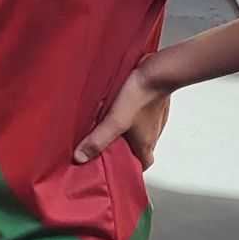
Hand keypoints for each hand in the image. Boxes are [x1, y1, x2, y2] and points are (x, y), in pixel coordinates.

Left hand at [74, 54, 171, 168]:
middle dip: (125, 150)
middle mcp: (154, 133)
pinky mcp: (154, 103)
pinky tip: (119, 109)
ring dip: (128, 133)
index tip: (117, 167)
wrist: (158, 71)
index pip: (143, 165)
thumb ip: (98, 140)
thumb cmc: (140, 96)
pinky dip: (132, 117)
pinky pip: (143, 115)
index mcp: (146, 143)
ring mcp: (156, 118)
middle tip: (107, 147)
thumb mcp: (114, 121)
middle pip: (141, 148)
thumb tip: (80, 157)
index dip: (131, 168)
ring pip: (142, 132)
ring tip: (109, 128)